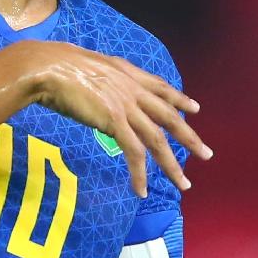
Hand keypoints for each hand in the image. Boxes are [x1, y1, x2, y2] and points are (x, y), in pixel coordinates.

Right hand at [20, 42, 212, 195]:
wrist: (49, 69)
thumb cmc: (59, 67)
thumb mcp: (92, 68)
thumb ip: (106, 81)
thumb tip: (106, 94)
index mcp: (128, 75)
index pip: (161, 88)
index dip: (180, 100)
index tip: (195, 109)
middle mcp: (133, 90)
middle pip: (169, 118)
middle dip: (189, 138)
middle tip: (207, 154)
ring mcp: (126, 106)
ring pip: (157, 140)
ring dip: (171, 165)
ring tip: (183, 183)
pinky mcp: (114, 121)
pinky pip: (133, 153)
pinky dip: (139, 174)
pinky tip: (142, 190)